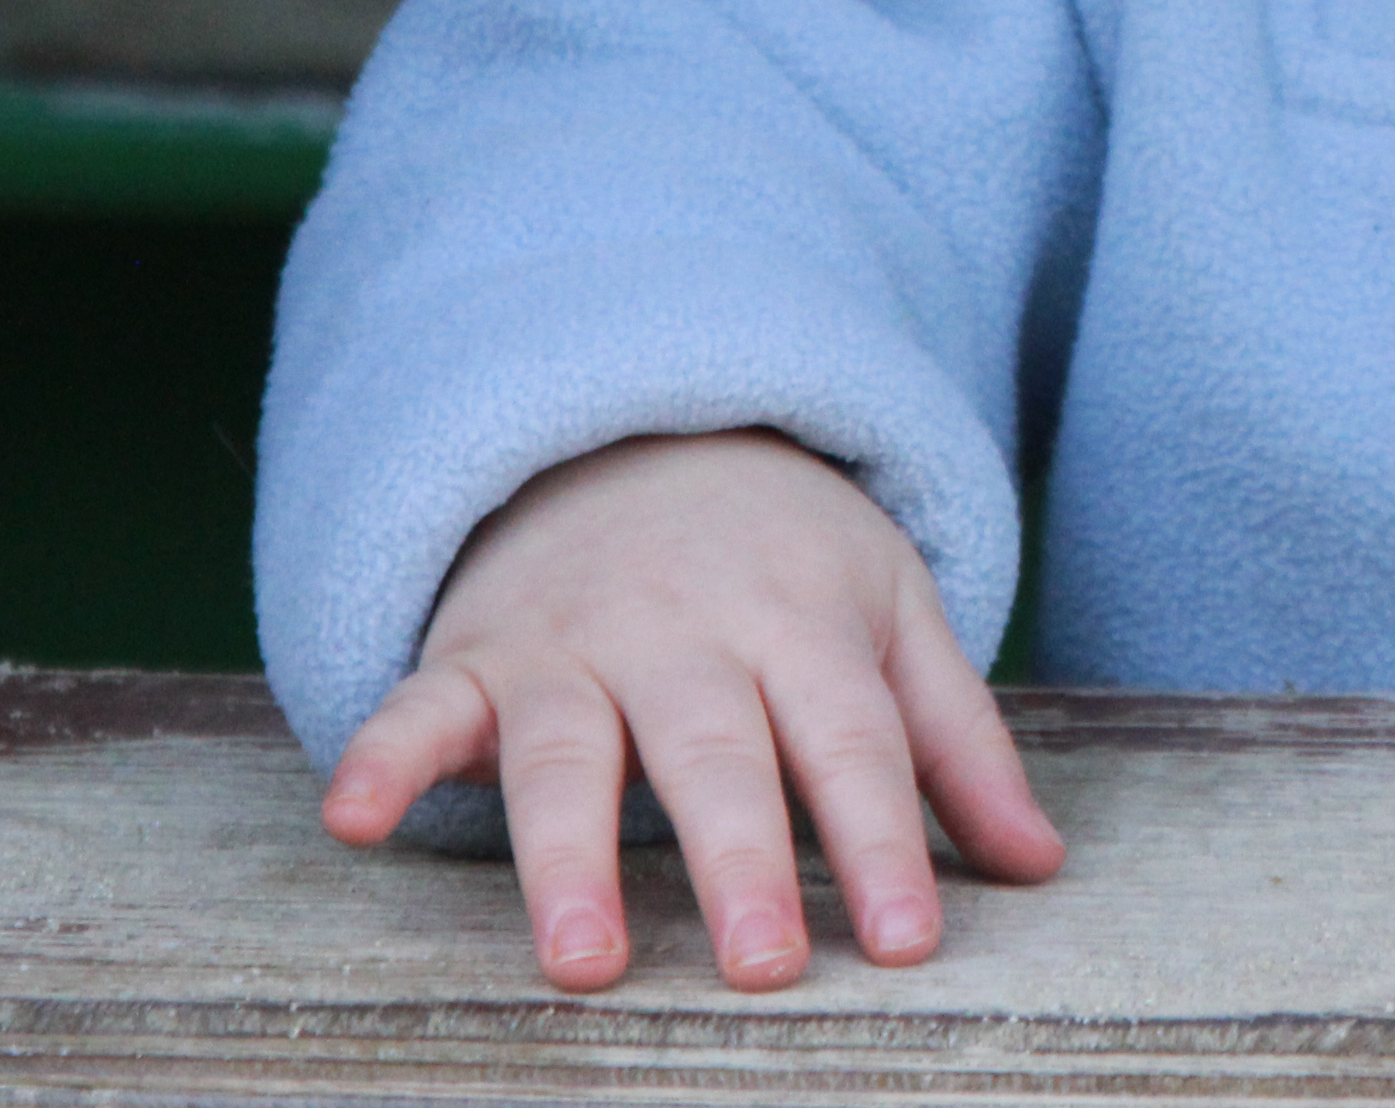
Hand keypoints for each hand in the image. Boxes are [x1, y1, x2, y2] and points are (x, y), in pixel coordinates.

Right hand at [318, 429, 1067, 994]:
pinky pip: (421, 704)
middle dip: (741, 861)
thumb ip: (957, 743)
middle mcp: (686, 634)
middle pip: (718, 755)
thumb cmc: (788, 556)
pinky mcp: (477, 654)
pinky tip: (351, 819)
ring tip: (585, 962)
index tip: (910, 944)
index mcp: (802, 625)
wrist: (646, 425)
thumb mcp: (892, 612)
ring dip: (573, 857)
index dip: (884, 844)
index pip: (852, 745)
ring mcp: (574, 643)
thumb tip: (1043, 867)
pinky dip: (383, 755)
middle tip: (762, 969)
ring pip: (571, 754)